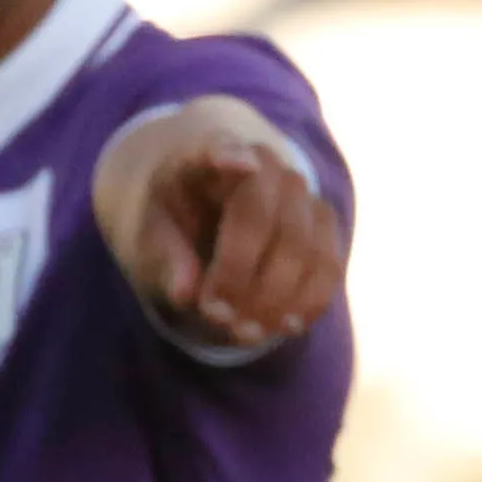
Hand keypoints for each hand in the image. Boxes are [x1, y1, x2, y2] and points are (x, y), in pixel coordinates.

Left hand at [106, 112, 343, 355]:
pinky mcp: (323, 221)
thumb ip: (165, 257)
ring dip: (274, 298)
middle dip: (240, 273)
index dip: (228, 154)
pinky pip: (328, 263)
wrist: (216, 198)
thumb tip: (184, 293)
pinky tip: (287, 327)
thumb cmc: (177, 216)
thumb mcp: (153, 232)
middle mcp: (263, 162)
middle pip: (262, 216)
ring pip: (302, 245)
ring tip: (244, 334)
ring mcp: (299, 191)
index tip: (242, 163)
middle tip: (215, 317)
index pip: (217, 147)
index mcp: (206, 153)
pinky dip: (310, 300)